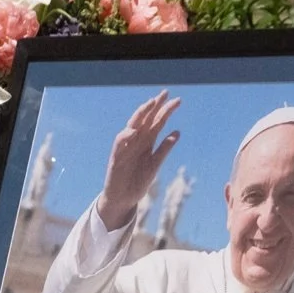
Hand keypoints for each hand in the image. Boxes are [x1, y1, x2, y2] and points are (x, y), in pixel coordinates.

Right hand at [94, 91, 181, 231]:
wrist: (123, 199)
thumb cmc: (137, 181)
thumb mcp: (155, 165)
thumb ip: (164, 149)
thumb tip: (177, 132)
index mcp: (147, 142)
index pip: (157, 122)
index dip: (165, 110)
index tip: (177, 100)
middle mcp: (136, 141)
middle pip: (146, 119)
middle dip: (154, 106)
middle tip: (165, 93)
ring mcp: (126, 147)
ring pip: (132, 126)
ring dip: (140, 115)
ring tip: (150, 104)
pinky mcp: (116, 157)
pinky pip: (120, 144)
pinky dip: (125, 136)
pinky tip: (134, 130)